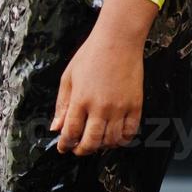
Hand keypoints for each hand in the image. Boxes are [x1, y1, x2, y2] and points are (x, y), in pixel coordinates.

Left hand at [50, 24, 144, 155]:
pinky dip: (121, 140)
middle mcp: (100, 107)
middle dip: (82, 150)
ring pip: (111, 140)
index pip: (71, 132)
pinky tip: (114, 137)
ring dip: (101, 146)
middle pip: (92, 142)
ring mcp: (119, 108)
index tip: (63, 148)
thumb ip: (62, 104)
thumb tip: (56, 127)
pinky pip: (130, 132)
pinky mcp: (135, 106)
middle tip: (78, 149)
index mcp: (81, 99)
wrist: (118, 41)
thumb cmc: (91, 55)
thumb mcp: (69, 76)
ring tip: (95, 143)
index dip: (65, 144)